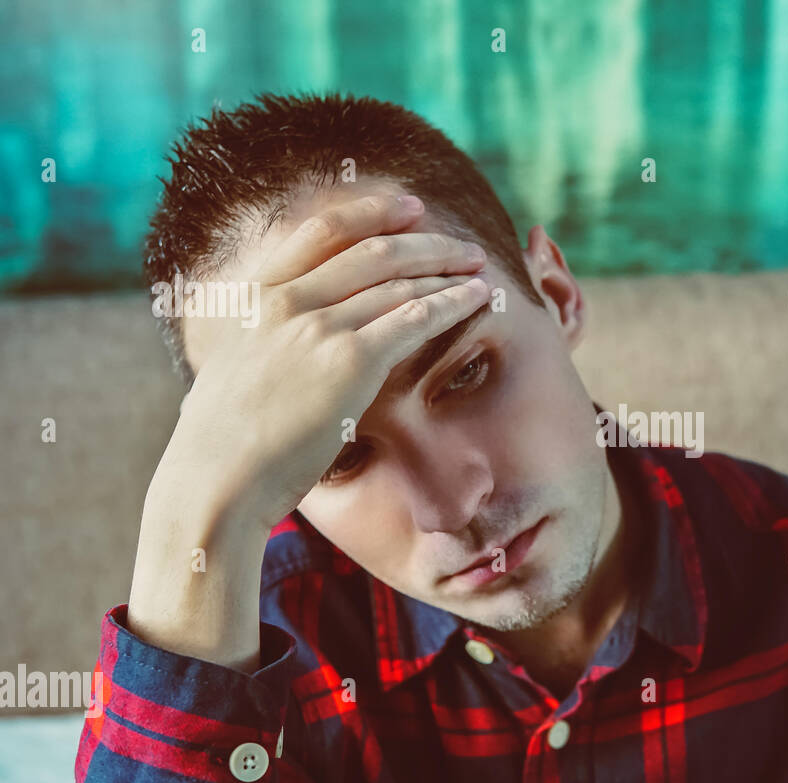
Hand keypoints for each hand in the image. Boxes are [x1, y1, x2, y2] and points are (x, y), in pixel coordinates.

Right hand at [164, 192, 489, 531]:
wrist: (216, 479)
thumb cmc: (223, 443)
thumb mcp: (233, 369)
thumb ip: (266, 342)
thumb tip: (281, 349)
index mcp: (257, 296)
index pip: (322, 232)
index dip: (373, 212)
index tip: (410, 207)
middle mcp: (289, 301)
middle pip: (373, 251)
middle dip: (427, 243)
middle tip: (463, 247)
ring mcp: (319, 327)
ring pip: (400, 282)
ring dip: (448, 272)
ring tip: (479, 271)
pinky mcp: (350, 361)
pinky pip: (414, 318)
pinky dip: (452, 302)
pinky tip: (478, 298)